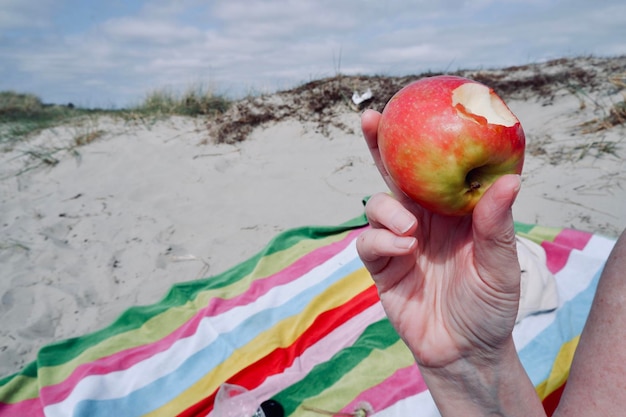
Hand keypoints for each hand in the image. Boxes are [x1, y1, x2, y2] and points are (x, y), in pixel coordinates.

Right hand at [357, 109, 522, 369]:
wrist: (465, 350)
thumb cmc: (490, 306)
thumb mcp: (499, 265)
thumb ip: (497, 225)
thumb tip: (510, 179)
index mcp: (452, 211)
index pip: (433, 167)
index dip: (421, 138)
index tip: (415, 105)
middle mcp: (422, 219)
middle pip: (394, 174)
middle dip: (379, 145)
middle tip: (372, 120)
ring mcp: (398, 241)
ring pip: (376, 204)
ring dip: (388, 209)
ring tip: (411, 231)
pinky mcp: (381, 265)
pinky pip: (368, 241)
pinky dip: (381, 239)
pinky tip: (404, 250)